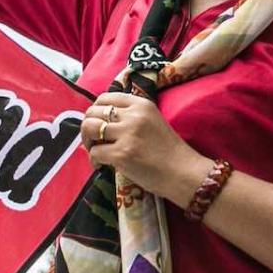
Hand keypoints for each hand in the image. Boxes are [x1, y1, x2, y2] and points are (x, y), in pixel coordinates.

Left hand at [81, 93, 206, 203]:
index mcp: (141, 104)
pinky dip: (94, 160)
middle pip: (93, 112)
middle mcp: (133, 115)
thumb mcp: (152, 122)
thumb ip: (129, 118)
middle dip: (88, 127)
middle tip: (94, 142)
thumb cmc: (168, 152)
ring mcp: (127, 134)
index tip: (99, 125)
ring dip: (87, 141)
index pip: (105, 98)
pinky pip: (94, 152)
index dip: (96, 112)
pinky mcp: (122, 154)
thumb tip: (95, 122)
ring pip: (89, 128)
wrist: (185, 174)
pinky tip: (102, 166)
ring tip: (96, 152)